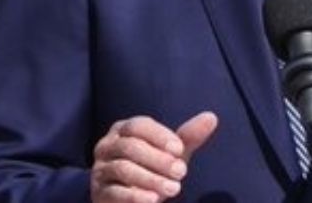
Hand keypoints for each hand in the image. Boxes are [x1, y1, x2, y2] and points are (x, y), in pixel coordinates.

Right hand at [91, 112, 218, 201]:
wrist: (130, 199)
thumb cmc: (152, 168)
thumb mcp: (171, 153)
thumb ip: (188, 137)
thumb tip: (211, 117)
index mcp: (124, 129)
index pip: (138, 126)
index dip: (159, 136)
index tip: (179, 149)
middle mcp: (108, 146)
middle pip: (131, 147)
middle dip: (158, 159)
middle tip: (182, 172)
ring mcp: (101, 169)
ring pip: (123, 169)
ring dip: (151, 179)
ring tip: (174, 189)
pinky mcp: (99, 193)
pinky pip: (114, 192)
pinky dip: (135, 196)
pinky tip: (153, 200)